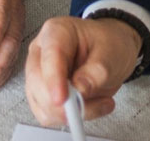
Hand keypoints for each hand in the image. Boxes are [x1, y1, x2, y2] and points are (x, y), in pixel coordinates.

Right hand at [24, 16, 142, 126]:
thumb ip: (97, 71)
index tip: (62, 99)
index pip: (49, 56)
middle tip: (92, 104)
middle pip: (38, 83)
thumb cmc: (108, 44)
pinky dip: (69, 118)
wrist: (110, 51)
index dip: (53, 80)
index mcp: (56, 32)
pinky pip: (48, 115)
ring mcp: (39, 75)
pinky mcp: (41, 95)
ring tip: (99, 101)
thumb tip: (80, 89)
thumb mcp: (112, 52)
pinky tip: (89, 106)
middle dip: (63, 102)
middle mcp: (41, 53)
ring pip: (41, 104)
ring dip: (70, 112)